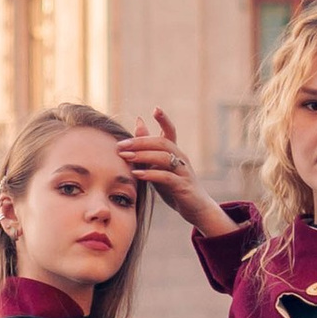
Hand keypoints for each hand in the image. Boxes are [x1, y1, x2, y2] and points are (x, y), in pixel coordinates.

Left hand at [116, 107, 233, 237]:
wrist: (195, 208)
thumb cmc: (174, 185)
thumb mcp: (159, 165)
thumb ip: (148, 146)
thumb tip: (138, 121)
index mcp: (175, 152)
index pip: (170, 131)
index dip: (164, 119)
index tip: (155, 109)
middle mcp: (181, 158)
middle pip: (163, 143)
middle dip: (141, 141)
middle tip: (121, 144)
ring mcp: (183, 172)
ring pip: (164, 158)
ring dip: (143, 156)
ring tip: (125, 156)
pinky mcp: (183, 186)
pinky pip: (166, 177)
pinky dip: (151, 174)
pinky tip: (137, 174)